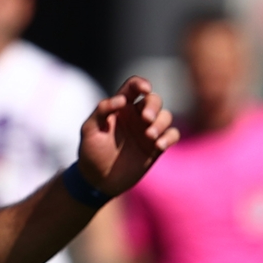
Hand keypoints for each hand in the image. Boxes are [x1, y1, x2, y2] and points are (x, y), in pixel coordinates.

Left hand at [78, 76, 179, 194]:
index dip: (141, 83)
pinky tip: (158, 145)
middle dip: (153, 106)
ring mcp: (147, 130)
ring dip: (161, 123)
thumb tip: (121, 99)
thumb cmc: (91, 151)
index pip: (133, 87)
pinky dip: (169, 137)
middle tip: (146, 119)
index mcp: (120, 108)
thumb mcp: (89, 130)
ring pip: (166, 116)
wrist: (98, 178)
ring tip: (149, 136)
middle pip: (154, 100)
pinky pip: (172, 134)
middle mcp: (136, 116)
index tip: (144, 89)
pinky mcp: (156, 146)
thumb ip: (102, 111)